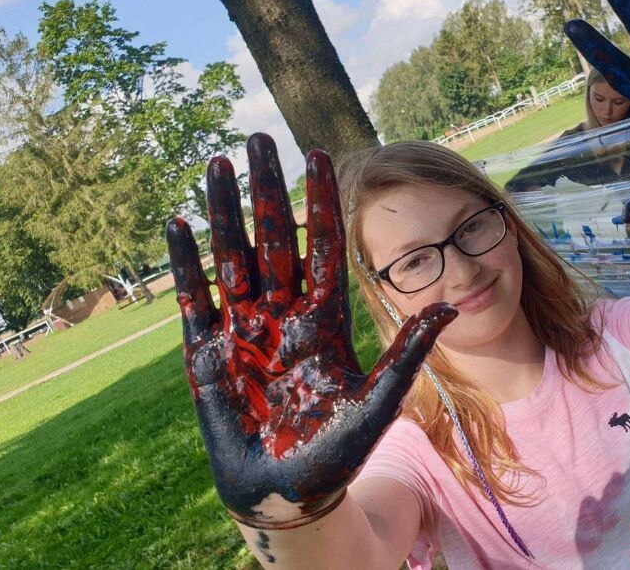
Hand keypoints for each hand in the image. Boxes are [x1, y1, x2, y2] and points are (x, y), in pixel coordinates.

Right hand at [165, 134, 455, 528]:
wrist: (289, 492)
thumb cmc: (337, 451)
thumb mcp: (379, 400)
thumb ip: (409, 352)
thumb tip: (451, 304)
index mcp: (323, 319)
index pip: (324, 247)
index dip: (321, 203)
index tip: (321, 156)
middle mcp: (283, 315)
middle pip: (274, 239)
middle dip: (267, 190)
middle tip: (260, 137)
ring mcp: (244, 330)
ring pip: (233, 256)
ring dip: (225, 210)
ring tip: (219, 162)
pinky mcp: (207, 353)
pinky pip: (196, 299)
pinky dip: (186, 263)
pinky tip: (179, 221)